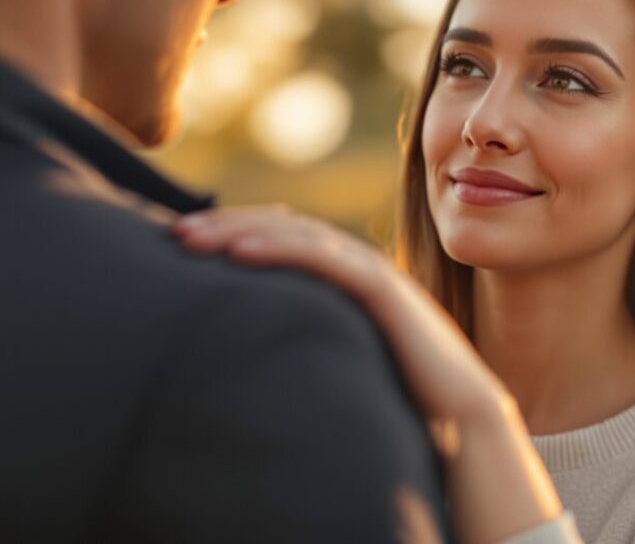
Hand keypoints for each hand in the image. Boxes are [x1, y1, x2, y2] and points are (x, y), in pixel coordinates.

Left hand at [171, 206, 508, 435]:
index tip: (185, 241)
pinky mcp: (383, 289)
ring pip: (297, 235)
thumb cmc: (400, 387)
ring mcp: (370, 272)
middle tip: (174, 233)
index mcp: (345, 273)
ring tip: (190, 238)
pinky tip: (237, 253)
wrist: (460, 410)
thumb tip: (257, 343)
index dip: (234, 229)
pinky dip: (279, 249)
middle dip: (226, 223)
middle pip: (282, 226)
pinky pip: (324, 261)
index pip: (283, 235)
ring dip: (239, 230)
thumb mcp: (341, 349)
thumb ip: (310, 332)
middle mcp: (356, 262)